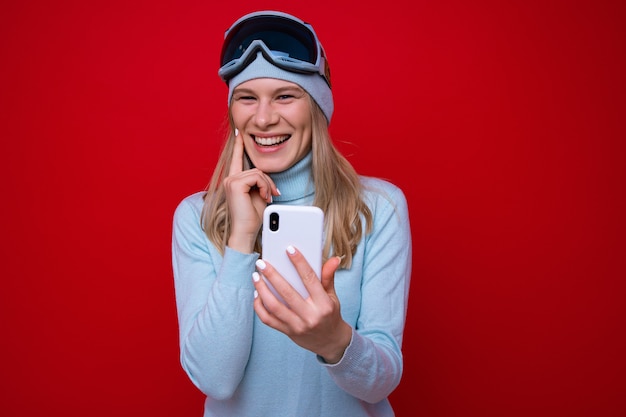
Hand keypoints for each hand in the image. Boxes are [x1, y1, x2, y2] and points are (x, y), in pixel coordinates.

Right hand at [224, 129, 278, 252]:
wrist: (246, 232)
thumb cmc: (252, 218)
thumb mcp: (258, 195)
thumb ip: (259, 182)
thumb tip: (265, 176)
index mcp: (234, 181)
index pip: (237, 159)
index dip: (238, 145)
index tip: (239, 133)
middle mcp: (229, 179)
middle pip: (255, 168)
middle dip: (268, 181)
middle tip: (272, 194)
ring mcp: (230, 181)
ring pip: (258, 172)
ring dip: (267, 185)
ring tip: (268, 197)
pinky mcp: (235, 184)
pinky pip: (257, 177)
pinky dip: (265, 186)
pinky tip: (264, 197)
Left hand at [252, 247, 351, 363]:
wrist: (330, 342)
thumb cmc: (330, 315)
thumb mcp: (332, 296)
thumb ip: (328, 277)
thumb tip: (333, 259)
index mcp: (324, 304)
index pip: (310, 279)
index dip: (299, 263)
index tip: (289, 249)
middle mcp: (310, 316)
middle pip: (287, 292)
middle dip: (272, 275)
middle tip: (262, 263)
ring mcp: (297, 326)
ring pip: (274, 306)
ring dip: (262, 290)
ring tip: (256, 276)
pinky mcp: (288, 332)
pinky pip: (268, 320)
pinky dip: (259, 307)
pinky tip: (257, 294)